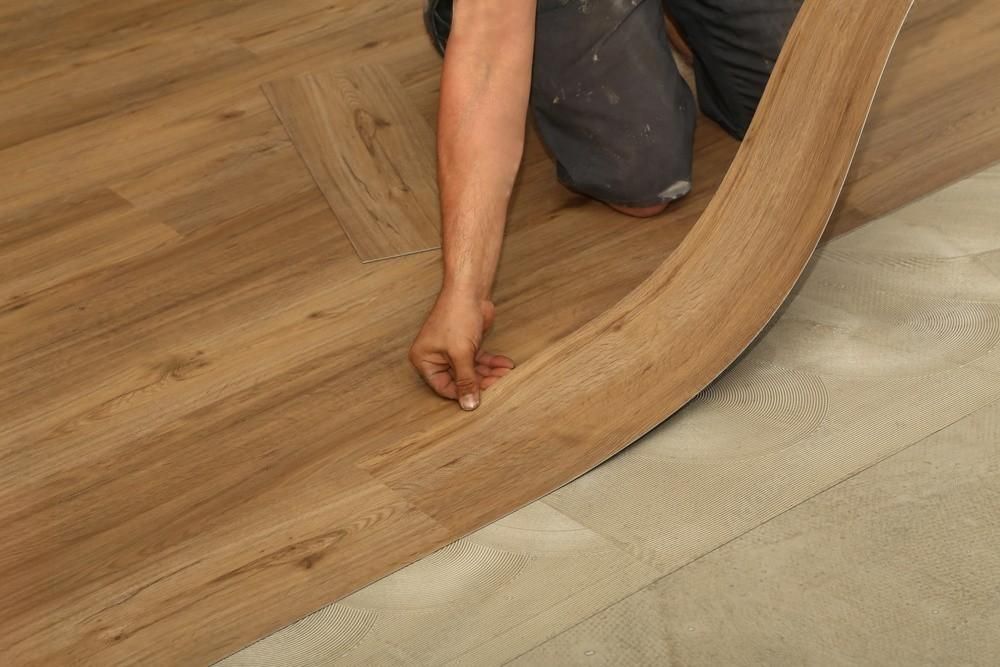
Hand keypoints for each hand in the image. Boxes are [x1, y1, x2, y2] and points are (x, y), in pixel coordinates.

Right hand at [409, 289, 514, 409]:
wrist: (469, 290)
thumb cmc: (456, 316)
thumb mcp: (461, 353)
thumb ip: (466, 380)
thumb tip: (468, 405)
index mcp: (424, 360)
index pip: (444, 387)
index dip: (463, 393)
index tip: (482, 397)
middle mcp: (435, 357)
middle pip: (459, 380)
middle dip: (481, 381)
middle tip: (499, 383)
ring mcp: (451, 351)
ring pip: (472, 371)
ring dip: (489, 373)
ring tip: (505, 373)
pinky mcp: (466, 345)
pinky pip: (478, 360)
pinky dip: (491, 363)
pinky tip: (505, 365)